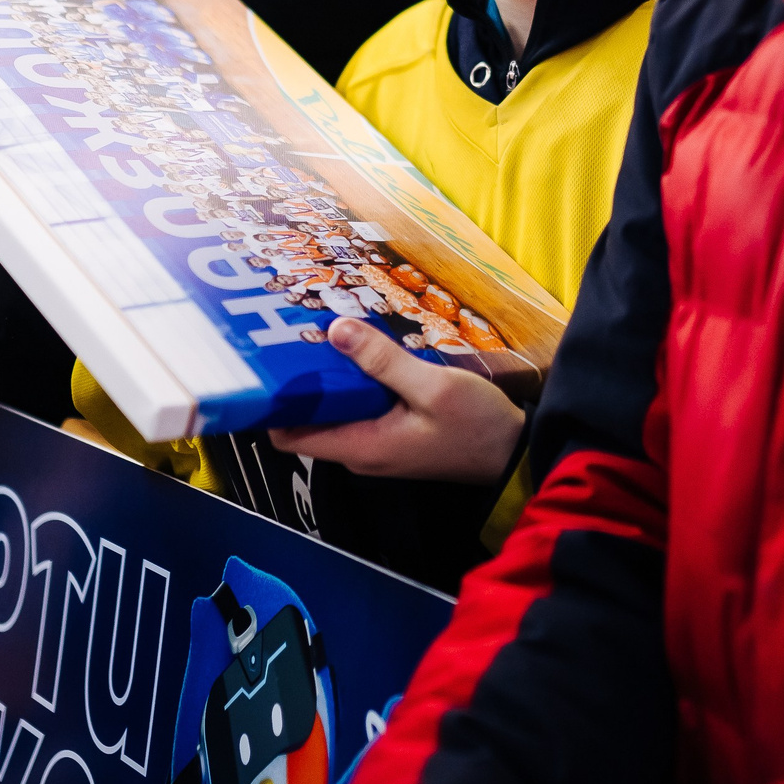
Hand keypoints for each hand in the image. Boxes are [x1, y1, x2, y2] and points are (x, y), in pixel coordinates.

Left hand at [270, 318, 524, 482]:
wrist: (514, 453)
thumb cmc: (478, 427)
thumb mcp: (434, 387)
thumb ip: (384, 361)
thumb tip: (336, 330)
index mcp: (362, 446)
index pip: (288, 436)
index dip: (274, 403)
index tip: (269, 363)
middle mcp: (361, 451)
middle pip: (309, 418)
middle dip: (302, 379)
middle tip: (298, 333)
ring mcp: (377, 444)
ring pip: (336, 410)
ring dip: (331, 377)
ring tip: (328, 333)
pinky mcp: (393, 434)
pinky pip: (360, 408)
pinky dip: (356, 382)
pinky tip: (364, 351)